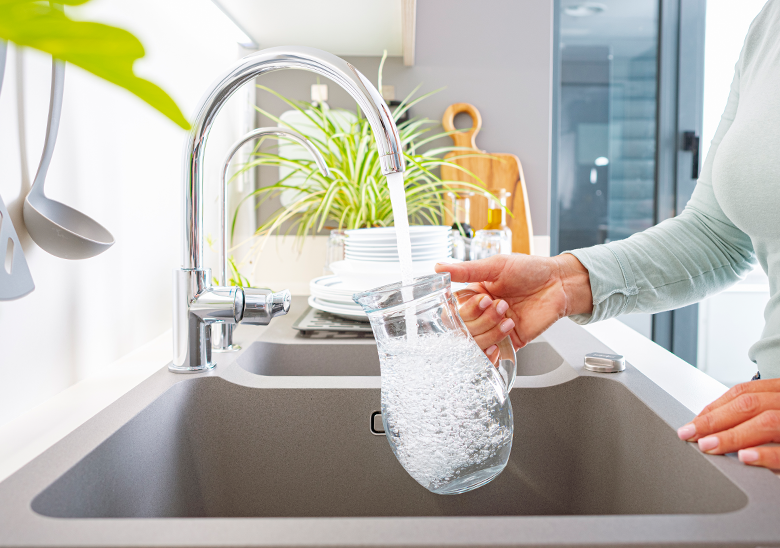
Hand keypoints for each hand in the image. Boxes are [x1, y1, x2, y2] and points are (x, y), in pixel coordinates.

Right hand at [435, 253, 592, 350]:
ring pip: (476, 343)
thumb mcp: (497, 265)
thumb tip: (439, 267)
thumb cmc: (530, 270)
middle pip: (463, 330)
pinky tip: (501, 339)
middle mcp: (481, 314)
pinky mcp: (509, 343)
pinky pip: (491, 357)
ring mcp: (494, 330)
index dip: (464, 310)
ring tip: (509, 316)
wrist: (559, 283)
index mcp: (473, 296)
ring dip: (491, 330)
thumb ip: (467, 270)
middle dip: (482, 318)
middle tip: (500, 304)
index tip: (482, 298)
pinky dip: (491, 353)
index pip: (452, 312)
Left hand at [677, 378, 779, 469]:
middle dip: (714, 420)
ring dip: (731, 435)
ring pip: (765, 421)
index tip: (692, 423)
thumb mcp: (776, 413)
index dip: (714, 408)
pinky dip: (764, 453)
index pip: (743, 393)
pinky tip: (744, 458)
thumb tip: (712, 429)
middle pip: (749, 405)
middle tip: (690, 435)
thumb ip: (752, 417)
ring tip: (708, 446)